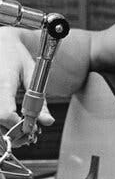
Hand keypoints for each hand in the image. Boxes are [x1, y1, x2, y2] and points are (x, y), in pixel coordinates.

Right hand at [0, 30, 53, 148]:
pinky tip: (14, 122)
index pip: (6, 114)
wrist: (0, 44)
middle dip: (17, 134)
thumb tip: (47, 121)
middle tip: (32, 133)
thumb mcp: (34, 75)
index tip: (34, 128)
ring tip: (24, 128)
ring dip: (9, 133)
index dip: (20, 126)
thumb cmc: (15, 56)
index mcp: (3, 82)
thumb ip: (40, 100)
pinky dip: (3, 126)